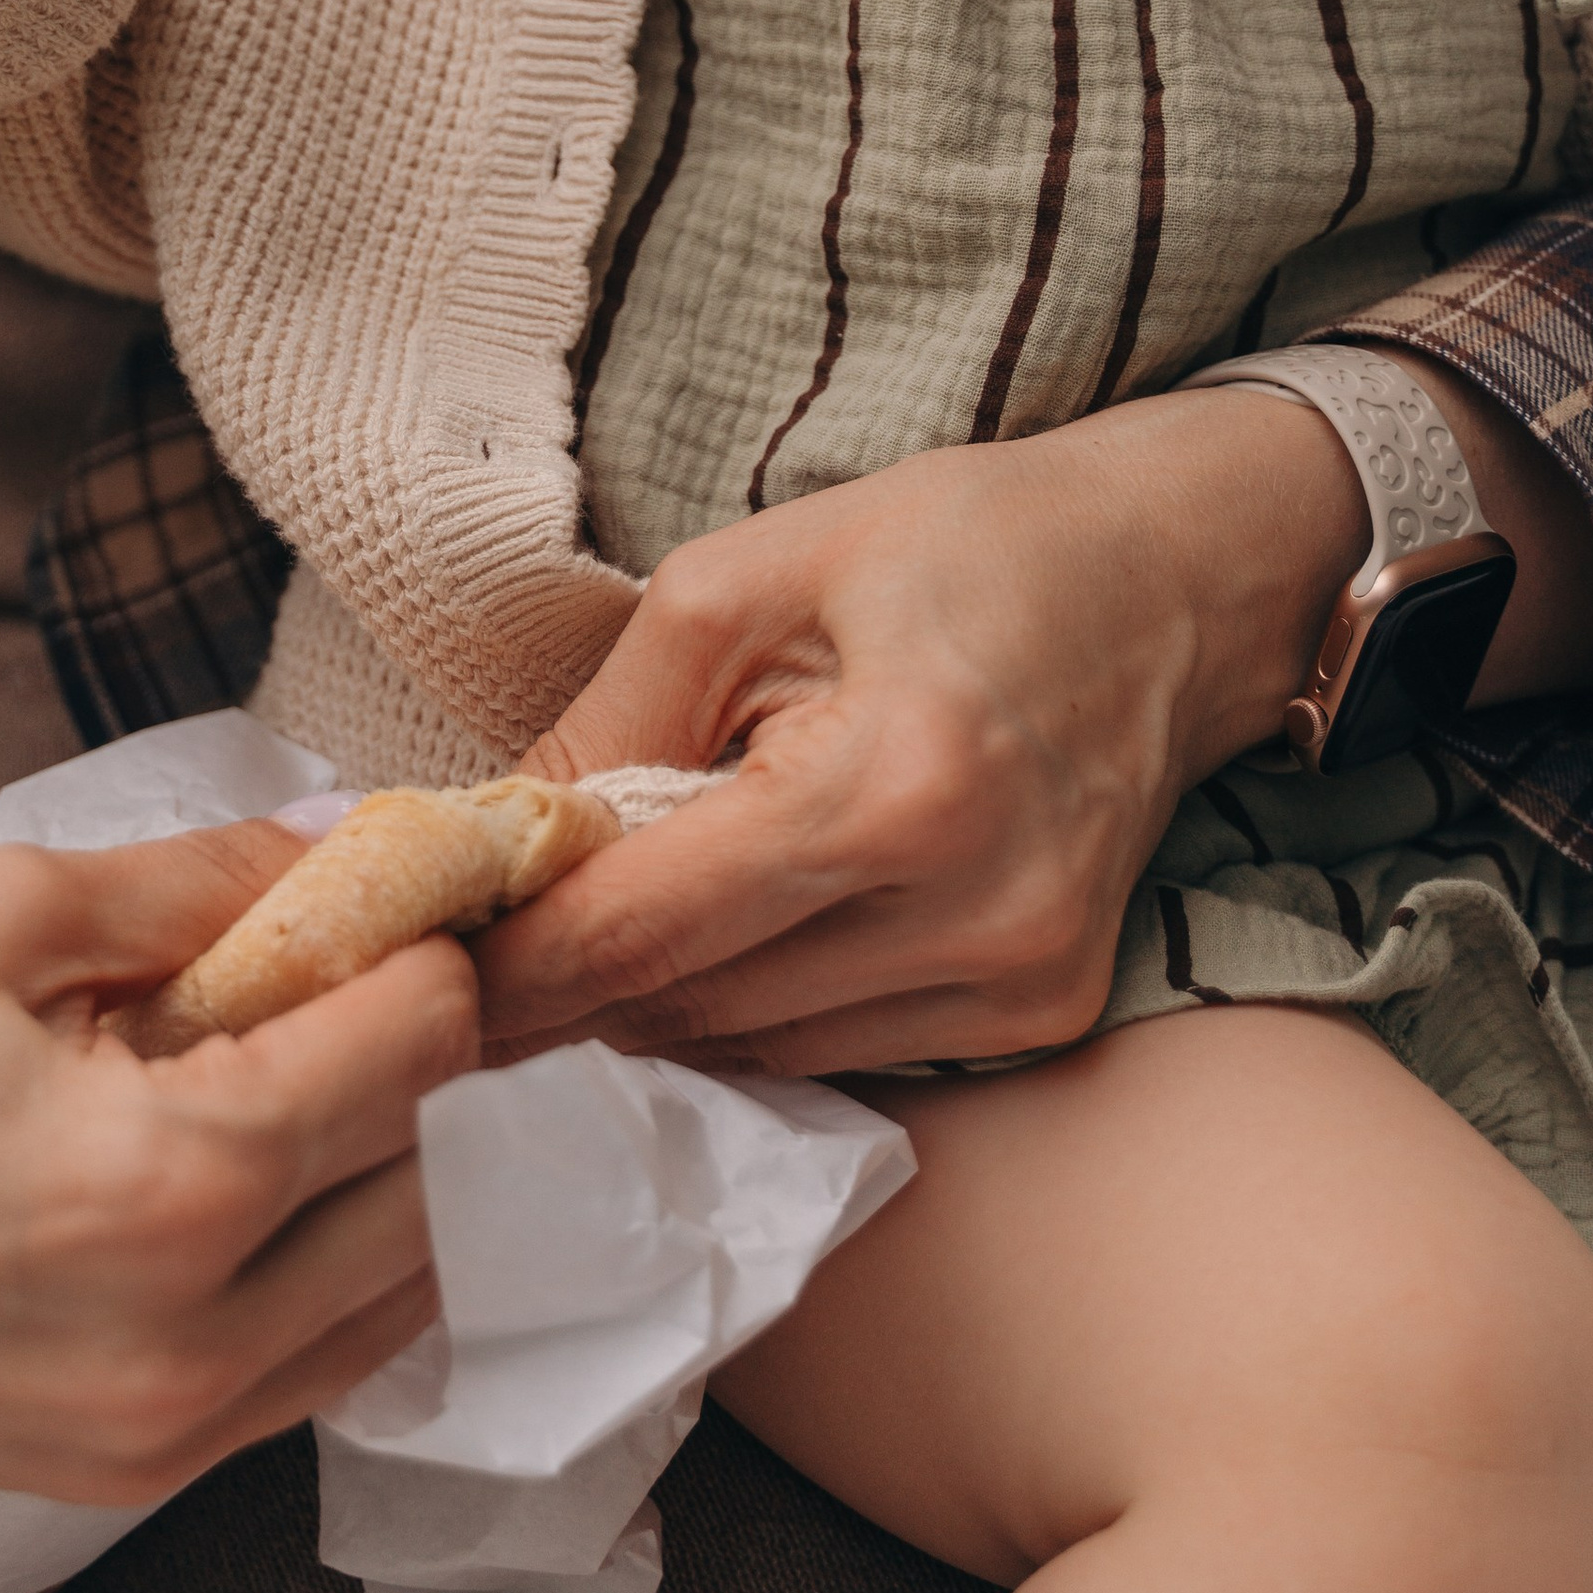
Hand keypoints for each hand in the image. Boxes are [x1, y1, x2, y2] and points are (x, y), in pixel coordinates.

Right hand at [0, 822, 474, 1497]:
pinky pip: (303, 1380)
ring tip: (310, 1078)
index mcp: (164, 1186)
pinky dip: (325, 1279)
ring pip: (394, 1304)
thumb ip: (200, 882)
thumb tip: (344, 844)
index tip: (399, 901)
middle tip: (366, 981)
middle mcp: (183, 1343)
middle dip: (424, 1070)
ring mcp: (150, 1442)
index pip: (413, 1054)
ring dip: (395, 1185)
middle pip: (432, 1186)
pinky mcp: (113, 1486)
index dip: (423, 954)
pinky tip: (255, 1187)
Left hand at [476, 386, 1370, 1073]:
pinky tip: (738, 919)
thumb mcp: (756, 572)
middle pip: (691, 1007)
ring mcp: (1023, 981)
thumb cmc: (969, 544)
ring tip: (604, 907)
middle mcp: (974, 912)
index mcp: (897, 785)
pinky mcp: (1045, 1013)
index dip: (513, 964)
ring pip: (755, 1048)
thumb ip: (614, 715)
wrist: (1179, 578)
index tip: (412, 968)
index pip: (649, 929)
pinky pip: (838, 1049)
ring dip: (658, 994)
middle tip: (473, 935)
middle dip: (566, 979)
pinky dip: (758, 999)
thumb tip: (495, 834)